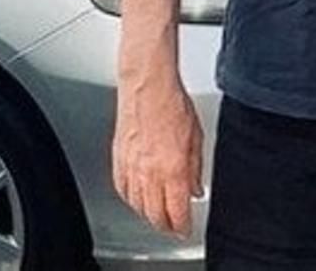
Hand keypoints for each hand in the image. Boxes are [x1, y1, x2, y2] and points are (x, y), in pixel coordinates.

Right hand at [113, 71, 205, 235]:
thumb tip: (195, 188)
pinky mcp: (118, 159)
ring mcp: (131, 168)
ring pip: (137, 206)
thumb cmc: (173, 105)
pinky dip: (131, 199)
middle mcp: (150, 173)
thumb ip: (195, 168)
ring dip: (148, 214)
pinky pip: (122, 190)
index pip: (177, 213)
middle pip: (155, 215)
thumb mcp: (196, 138)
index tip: (186, 229)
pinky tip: (137, 197)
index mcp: (173, 170)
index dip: (182, 227)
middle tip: (173, 226)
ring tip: (157, 215)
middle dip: (166, 226)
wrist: (147, 87)